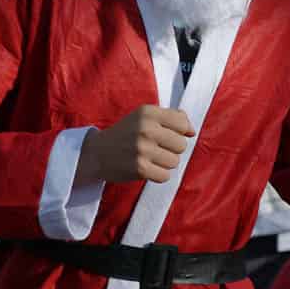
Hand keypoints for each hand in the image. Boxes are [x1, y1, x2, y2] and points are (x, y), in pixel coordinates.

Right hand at [77, 106, 194, 184]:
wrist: (96, 153)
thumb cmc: (126, 133)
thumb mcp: (144, 116)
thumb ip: (171, 117)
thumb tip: (192, 131)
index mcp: (148, 112)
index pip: (183, 124)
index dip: (179, 132)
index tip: (166, 135)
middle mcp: (146, 128)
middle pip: (181, 145)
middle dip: (171, 149)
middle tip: (155, 148)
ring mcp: (143, 149)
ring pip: (175, 162)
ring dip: (165, 163)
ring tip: (149, 158)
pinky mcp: (140, 168)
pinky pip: (165, 176)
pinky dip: (158, 175)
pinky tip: (147, 168)